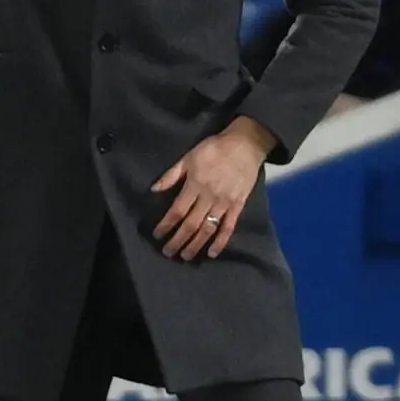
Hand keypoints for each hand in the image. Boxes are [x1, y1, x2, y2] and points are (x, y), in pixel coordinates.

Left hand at [150, 116, 275, 259]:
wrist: (245, 144)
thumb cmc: (214, 149)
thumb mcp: (188, 157)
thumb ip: (171, 175)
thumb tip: (154, 189)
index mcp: (194, 185)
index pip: (177, 211)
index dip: (166, 225)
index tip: (157, 235)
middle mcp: (208, 197)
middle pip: (190, 224)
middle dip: (178, 240)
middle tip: (168, 252)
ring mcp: (224, 203)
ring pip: (208, 229)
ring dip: (196, 245)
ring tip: (185, 256)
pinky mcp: (238, 206)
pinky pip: (229, 227)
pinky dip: (221, 242)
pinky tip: (212, 253)